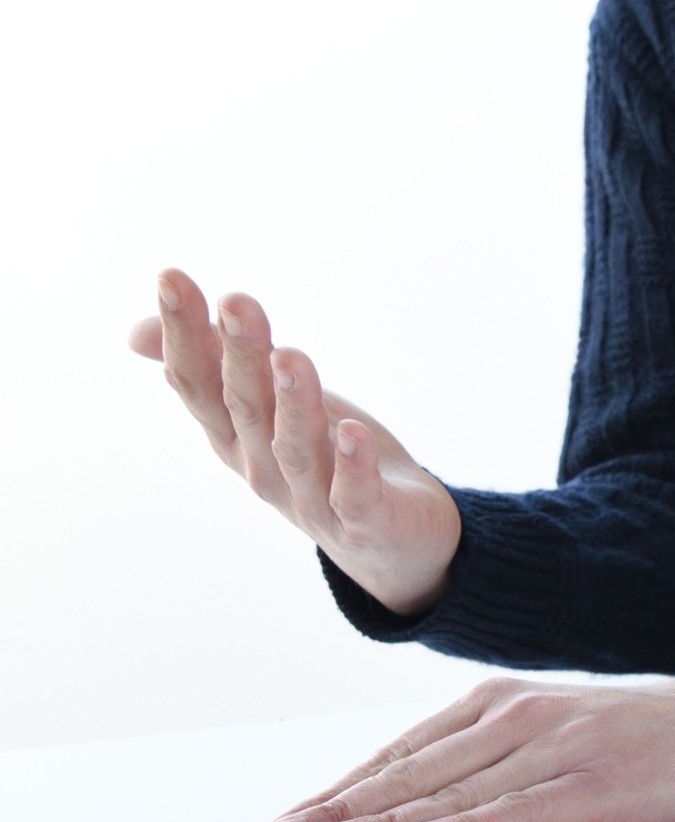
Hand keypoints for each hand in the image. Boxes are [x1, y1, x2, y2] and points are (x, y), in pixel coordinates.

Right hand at [129, 269, 459, 615]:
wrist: (391, 545)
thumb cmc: (323, 461)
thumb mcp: (267, 410)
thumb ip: (213, 368)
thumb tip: (136, 332)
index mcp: (236, 436)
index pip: (199, 382)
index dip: (184, 332)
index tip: (171, 277)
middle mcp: (262, 468)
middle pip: (246, 406)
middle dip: (240, 354)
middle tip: (238, 300)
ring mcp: (312, 500)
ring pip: (295, 449)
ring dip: (294, 404)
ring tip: (292, 355)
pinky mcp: (366, 522)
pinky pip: (354, 497)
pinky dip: (352, 469)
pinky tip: (353, 433)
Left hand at [261, 677, 674, 821]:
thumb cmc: (642, 739)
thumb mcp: (554, 732)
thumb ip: (490, 757)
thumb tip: (415, 802)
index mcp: (502, 702)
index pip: (404, 752)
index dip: (342, 788)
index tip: (292, 820)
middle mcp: (519, 717)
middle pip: (414, 772)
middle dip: (340, 808)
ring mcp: (556, 748)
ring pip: (452, 792)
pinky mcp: (595, 784)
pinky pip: (518, 812)